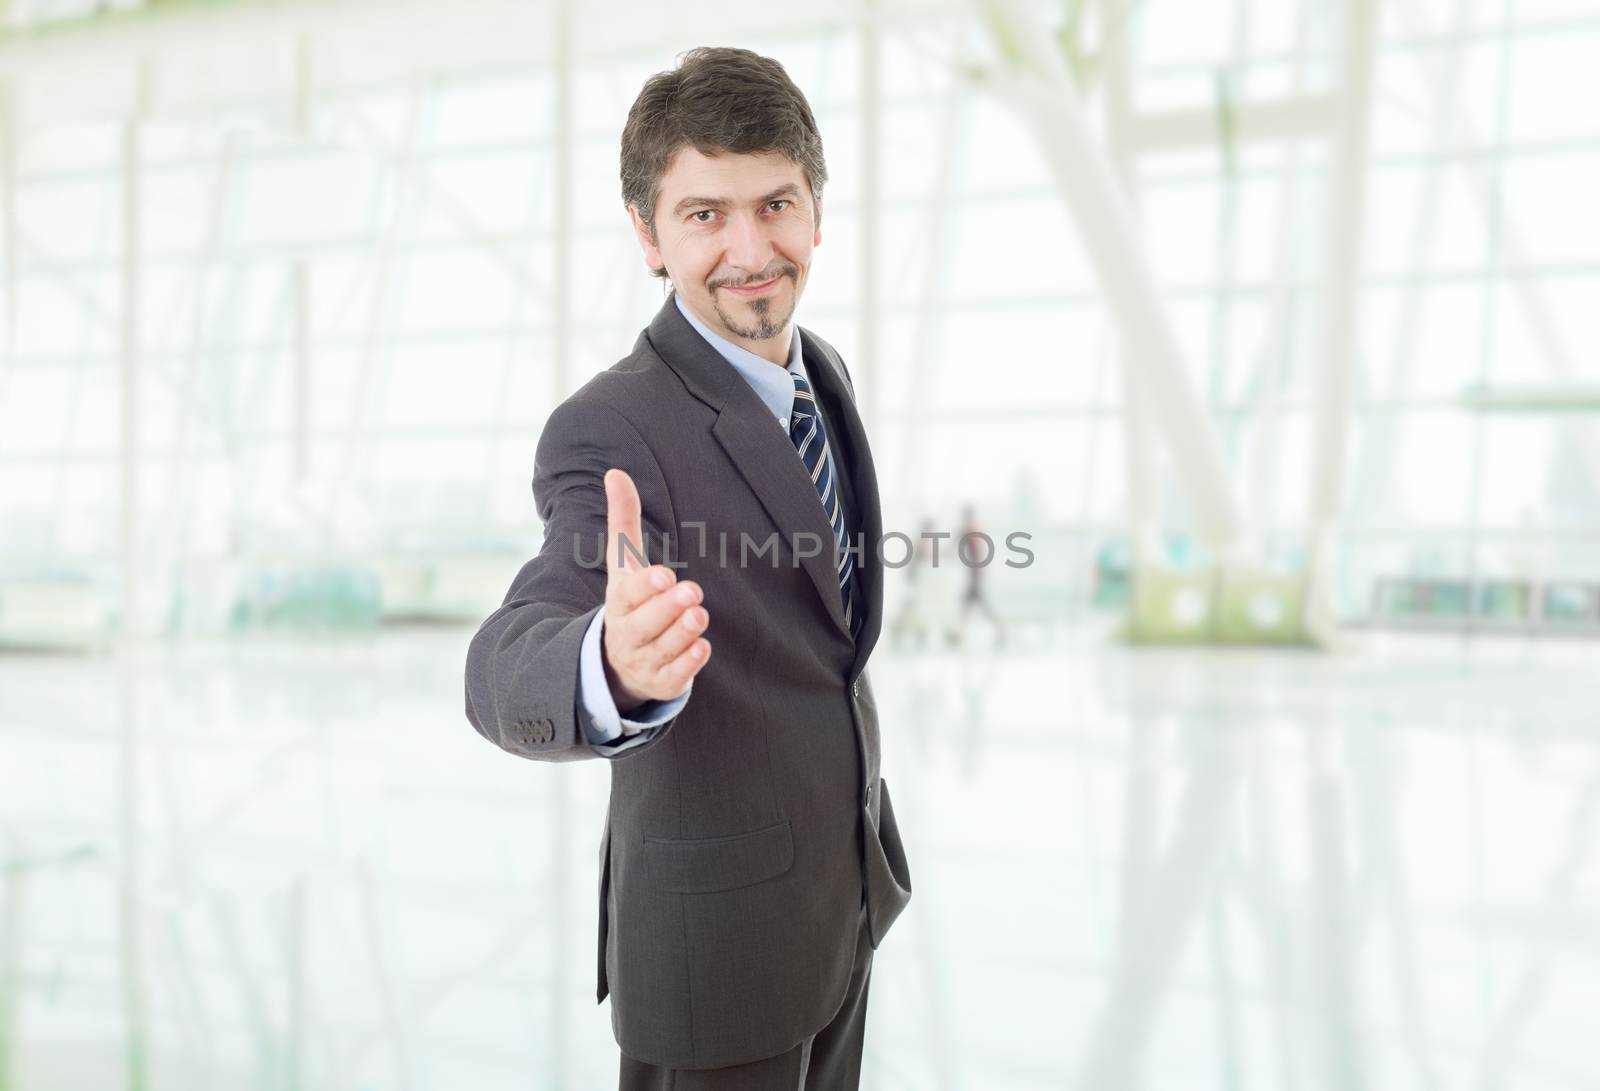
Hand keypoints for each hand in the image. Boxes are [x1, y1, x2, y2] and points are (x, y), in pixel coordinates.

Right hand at [601, 467, 710, 711]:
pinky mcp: (662, 682)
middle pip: (645, 624)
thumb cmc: (630, 602)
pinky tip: (702, 647)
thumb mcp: (624, 564)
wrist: (617, 663)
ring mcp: (644, 660)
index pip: (628, 595)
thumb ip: (623, 520)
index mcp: (619, 603)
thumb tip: (615, 472)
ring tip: (699, 614)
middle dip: (667, 609)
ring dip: (682, 633)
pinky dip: (688, 663)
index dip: (645, 587)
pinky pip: (674, 676)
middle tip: (691, 592)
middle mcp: (628, 634)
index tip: (664, 574)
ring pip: (662, 649)